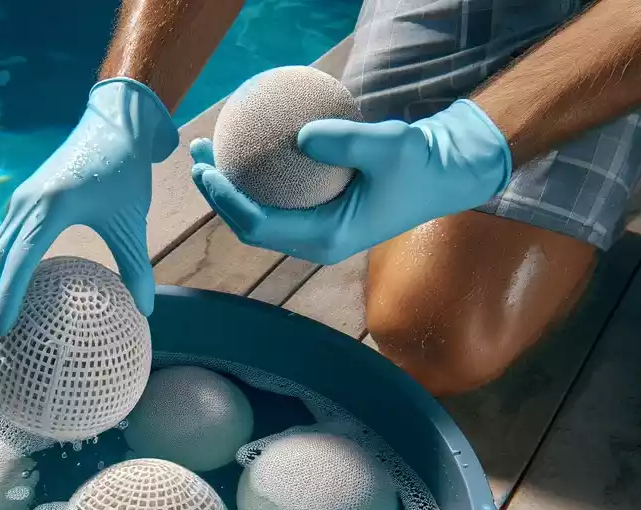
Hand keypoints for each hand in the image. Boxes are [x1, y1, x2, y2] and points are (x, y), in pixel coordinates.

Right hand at [0, 78, 177, 346]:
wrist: (115, 122)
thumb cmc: (125, 170)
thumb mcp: (133, 220)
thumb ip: (136, 266)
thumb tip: (146, 311)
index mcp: (51, 207)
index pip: (22, 260)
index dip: (9, 296)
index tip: (1, 329)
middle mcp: (26, 205)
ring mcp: (20, 204)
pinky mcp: (23, 205)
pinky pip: (1, 247)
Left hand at [190, 98, 511, 264]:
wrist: (444, 175)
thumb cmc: (421, 163)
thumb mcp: (391, 146)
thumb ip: (346, 143)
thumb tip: (300, 135)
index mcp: (326, 239)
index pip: (260, 226)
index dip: (227, 202)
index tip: (207, 171)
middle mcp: (314, 242)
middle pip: (250, 225)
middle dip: (218, 196)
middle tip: (196, 160)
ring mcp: (316, 231)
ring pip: (259, 216)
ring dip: (230, 189)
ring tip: (207, 154)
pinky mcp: (319, 216)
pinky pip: (277, 200)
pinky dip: (256, 179)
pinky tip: (245, 147)